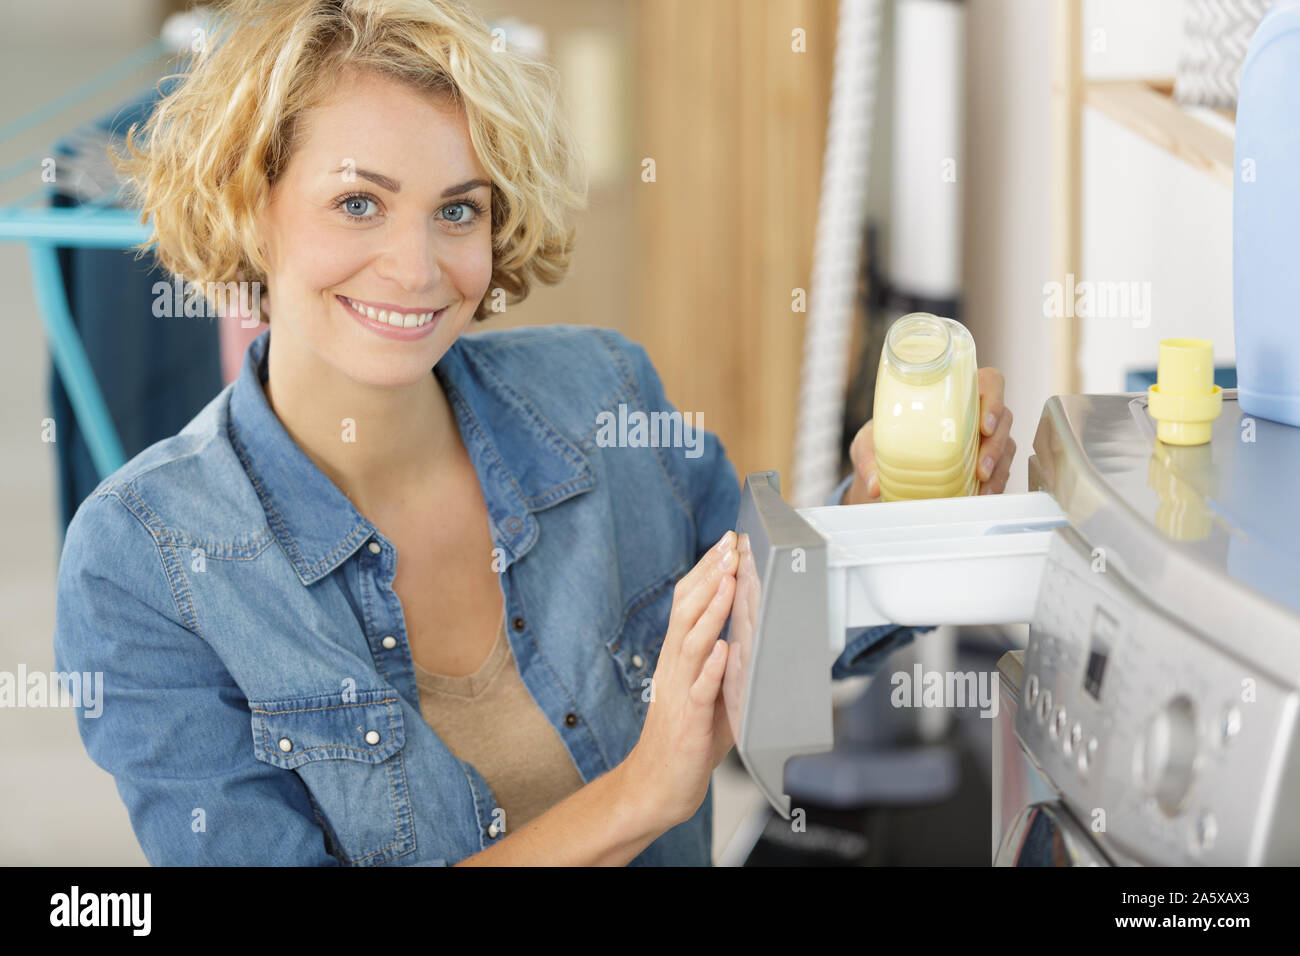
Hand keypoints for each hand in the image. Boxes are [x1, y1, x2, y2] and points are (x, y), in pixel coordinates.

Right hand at [624, 530, 736, 828]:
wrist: (656, 785)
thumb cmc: (685, 738)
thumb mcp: (705, 689)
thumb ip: (721, 660)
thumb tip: (745, 628)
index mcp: (677, 656)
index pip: (686, 603)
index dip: (704, 571)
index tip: (724, 543)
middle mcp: (673, 666)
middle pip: (686, 612)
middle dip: (709, 576)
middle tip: (728, 547)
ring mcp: (679, 691)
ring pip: (692, 641)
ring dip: (711, 610)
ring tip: (727, 581)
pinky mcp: (689, 720)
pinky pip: (700, 690)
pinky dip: (711, 668)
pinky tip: (723, 648)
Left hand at [843, 366, 1016, 502]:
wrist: (884, 462)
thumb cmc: (882, 438)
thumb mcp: (869, 442)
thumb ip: (868, 460)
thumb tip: (873, 486)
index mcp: (953, 392)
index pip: (989, 382)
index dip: (994, 398)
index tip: (983, 424)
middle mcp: (975, 412)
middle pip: (1003, 419)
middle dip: (995, 446)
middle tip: (981, 468)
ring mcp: (985, 438)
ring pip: (1006, 447)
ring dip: (998, 469)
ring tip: (983, 489)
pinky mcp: (987, 463)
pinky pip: (1002, 471)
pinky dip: (996, 485)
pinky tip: (983, 497)